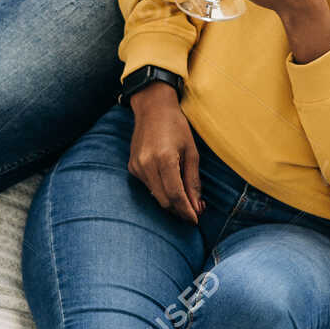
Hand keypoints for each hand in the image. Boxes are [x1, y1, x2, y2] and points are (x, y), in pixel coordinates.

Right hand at [128, 85, 202, 222]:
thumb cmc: (176, 126)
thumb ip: (193, 181)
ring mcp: (137, 166)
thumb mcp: (191, 151)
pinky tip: (171, 185)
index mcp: (164, 158)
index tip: (196, 220)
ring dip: (171, 202)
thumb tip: (197, 207)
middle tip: (195, 211)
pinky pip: (149, 187)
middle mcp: (147, 164)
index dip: (186, 210)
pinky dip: (161, 191)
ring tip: (186, 200)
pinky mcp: (132, 167)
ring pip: (156, 196)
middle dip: (180, 209)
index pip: (175, 194)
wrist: (152, 108)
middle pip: (164, 200)